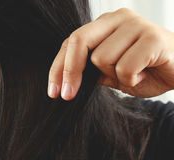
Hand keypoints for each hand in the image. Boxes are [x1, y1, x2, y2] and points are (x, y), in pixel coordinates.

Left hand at [48, 8, 173, 99]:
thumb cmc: (147, 70)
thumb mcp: (111, 74)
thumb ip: (90, 71)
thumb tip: (63, 81)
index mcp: (105, 24)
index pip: (71, 42)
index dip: (58, 68)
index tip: (53, 92)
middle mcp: (118, 18)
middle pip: (79, 41)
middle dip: (70, 71)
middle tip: (68, 95)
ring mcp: (136, 25)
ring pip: (101, 58)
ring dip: (115, 76)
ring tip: (134, 73)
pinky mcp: (153, 37)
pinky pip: (125, 66)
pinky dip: (132, 79)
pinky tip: (145, 73)